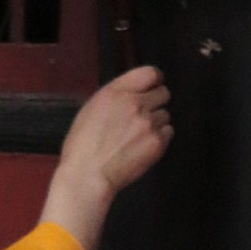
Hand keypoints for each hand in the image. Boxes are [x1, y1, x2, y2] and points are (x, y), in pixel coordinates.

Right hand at [43, 66, 172, 249]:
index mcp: (115, 92)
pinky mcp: (158, 142)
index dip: (154, 80)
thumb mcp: (91, 111)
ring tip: (138, 137)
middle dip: (155, 103)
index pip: (150, 73)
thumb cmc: (81, 147)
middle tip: (143, 117)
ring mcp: (149, 123)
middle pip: (163, 93)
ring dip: (156, 123)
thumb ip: (115, 97)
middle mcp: (135, 103)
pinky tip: (143, 147)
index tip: (151, 88)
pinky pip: (169, 132)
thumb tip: (133, 94)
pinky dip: (159, 138)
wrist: (87, 177)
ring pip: (166, 114)